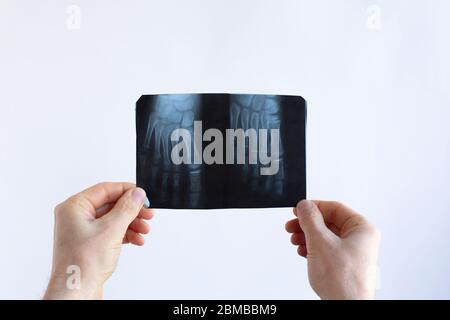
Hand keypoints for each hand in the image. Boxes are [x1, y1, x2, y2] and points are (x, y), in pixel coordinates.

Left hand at [44, 182, 152, 298]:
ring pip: (113, 219)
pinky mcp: (90, 244)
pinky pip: (112, 232)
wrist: (76, 292)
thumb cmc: (82, 264)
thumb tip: (137, 194)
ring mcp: (83, 231)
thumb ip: (126, 208)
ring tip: (144, 230)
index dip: (127, 191)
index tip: (143, 195)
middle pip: (111, 204)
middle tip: (148, 213)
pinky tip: (137, 240)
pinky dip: (126, 234)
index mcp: (74, 207)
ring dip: (132, 223)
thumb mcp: (111, 230)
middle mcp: (76, 217)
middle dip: (132, 211)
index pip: (105, 189)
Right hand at [286, 200, 379, 299]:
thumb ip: (310, 220)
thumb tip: (304, 205)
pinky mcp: (343, 265)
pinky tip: (302, 251)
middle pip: (328, 222)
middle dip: (307, 224)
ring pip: (325, 236)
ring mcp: (352, 253)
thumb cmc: (344, 280)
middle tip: (292, 225)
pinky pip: (325, 249)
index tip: (298, 209)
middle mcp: (360, 239)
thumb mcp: (321, 242)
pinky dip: (312, 248)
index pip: (335, 208)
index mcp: (362, 229)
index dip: (314, 207)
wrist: (345, 307)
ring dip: (307, 236)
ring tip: (295, 239)